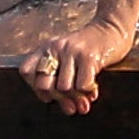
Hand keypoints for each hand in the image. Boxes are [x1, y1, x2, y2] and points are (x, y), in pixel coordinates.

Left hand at [10, 0, 138, 111]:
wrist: (112, 29)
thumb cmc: (89, 49)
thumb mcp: (68, 58)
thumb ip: (63, 83)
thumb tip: (71, 109)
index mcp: (46, 48)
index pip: (26, 71)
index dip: (35, 88)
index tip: (49, 94)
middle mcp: (56, 47)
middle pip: (44, 84)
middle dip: (58, 98)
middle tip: (70, 102)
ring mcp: (72, 51)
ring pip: (64, 88)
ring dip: (76, 97)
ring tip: (84, 99)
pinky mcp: (88, 56)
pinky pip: (83, 85)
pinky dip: (89, 92)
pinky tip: (93, 91)